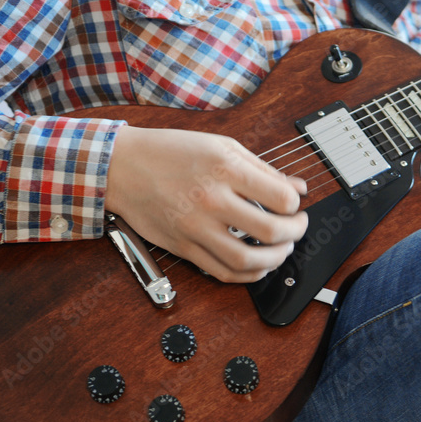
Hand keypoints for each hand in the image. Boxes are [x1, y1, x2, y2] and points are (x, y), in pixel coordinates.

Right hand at [104, 126, 307, 282]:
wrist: (122, 167)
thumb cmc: (172, 152)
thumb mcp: (223, 146)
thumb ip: (264, 170)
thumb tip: (299, 188)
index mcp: (225, 169)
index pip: (280, 198)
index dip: (295, 205)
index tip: (294, 204)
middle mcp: (211, 200)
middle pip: (270, 231)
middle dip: (295, 233)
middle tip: (298, 227)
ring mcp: (195, 227)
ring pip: (248, 259)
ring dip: (276, 259)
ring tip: (282, 249)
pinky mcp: (183, 247)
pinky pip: (222, 272)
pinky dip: (248, 274)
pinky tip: (258, 265)